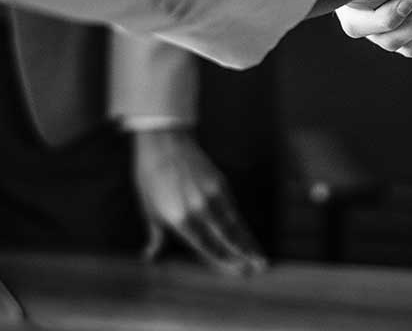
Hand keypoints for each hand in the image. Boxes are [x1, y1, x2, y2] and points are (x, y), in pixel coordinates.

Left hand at [132, 129, 266, 275]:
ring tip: (260, 254)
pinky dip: (241, 222)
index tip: (238, 272)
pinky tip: (246, 231)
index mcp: (180, 218)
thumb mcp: (149, 208)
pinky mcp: (220, 182)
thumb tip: (150, 256)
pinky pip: (232, 208)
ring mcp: (212, 194)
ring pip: (234, 222)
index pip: (207, 246)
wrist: (164, 142)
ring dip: (248, 240)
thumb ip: (156, 235)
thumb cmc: (151, 177)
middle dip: (244, 253)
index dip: (223, 261)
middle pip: (227, 236)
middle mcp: (200, 208)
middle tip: (259, 267)